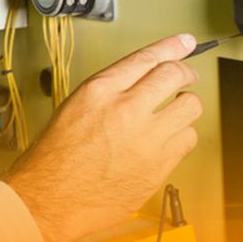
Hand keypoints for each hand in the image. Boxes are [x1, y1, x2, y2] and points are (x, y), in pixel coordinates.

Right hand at [3, 34, 201, 241]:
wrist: (52, 198)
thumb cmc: (56, 157)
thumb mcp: (76, 106)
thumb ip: (111, 90)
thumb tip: (143, 79)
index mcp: (100, 91)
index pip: (146, 58)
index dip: (172, 47)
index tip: (185, 43)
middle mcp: (125, 110)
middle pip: (175, 75)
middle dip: (185, 72)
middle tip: (185, 77)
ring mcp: (146, 139)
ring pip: (190, 106)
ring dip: (186, 104)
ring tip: (176, 110)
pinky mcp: (158, 166)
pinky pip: (188, 139)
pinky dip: (182, 135)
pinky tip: (169, 138)